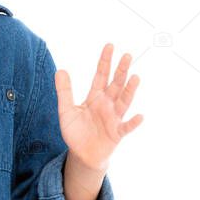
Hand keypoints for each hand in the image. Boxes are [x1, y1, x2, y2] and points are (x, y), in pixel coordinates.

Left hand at [55, 43, 142, 172]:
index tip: (110, 46)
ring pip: (124, 102)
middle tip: (127, 55)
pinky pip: (126, 127)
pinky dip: (133, 122)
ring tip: (135, 77)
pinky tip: (139, 116)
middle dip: (121, 70)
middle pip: (115, 84)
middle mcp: (107, 104)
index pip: (101, 75)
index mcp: (95, 97)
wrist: (82, 154)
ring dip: (130, 90)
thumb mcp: (66, 110)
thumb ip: (64, 91)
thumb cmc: (76, 131)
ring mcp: (113, 118)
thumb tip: (60, 70)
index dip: (105, 61)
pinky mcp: (116, 133)